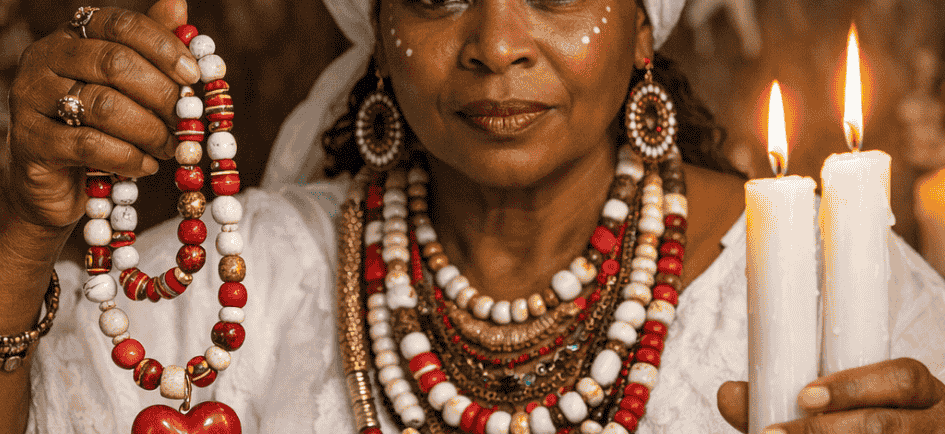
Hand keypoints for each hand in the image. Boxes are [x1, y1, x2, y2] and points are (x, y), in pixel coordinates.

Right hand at [3, 0, 194, 227]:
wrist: (59, 182)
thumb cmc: (104, 127)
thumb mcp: (130, 88)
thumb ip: (152, 48)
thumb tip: (179, 3)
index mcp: (74, 36)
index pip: (121, 24)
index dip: (163, 46)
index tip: (194, 75)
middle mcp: (46, 58)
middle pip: (115, 63)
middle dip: (162, 94)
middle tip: (187, 120)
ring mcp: (31, 97)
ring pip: (104, 106)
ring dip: (150, 130)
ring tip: (171, 147)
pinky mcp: (29, 140)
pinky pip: (89, 144)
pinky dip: (128, 157)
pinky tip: (146, 165)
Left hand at [717, 358, 944, 432]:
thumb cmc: (876, 425)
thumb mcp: (852, 405)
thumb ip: (792, 401)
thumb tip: (728, 393)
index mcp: (924, 396)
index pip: (902, 379)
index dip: (853, 386)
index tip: (804, 396)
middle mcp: (936, 424)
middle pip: (886, 425)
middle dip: (825, 431)